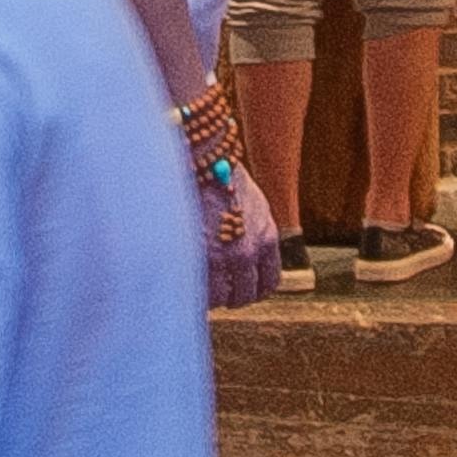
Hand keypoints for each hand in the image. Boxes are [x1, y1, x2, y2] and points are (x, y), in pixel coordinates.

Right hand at [204, 161, 289, 314]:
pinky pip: (200, 292)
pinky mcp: (195, 257)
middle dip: (232, 294)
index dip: (254, 287)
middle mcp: (247, 252)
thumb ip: (256, 231)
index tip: (241, 286)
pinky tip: (187, 282)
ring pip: (221, 298)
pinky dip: (195, 292)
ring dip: (212, 296)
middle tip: (217, 288)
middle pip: (246, 294)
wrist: (198, 157)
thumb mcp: (253, 203)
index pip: (268, 281)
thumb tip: (249, 255)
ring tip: (199, 285)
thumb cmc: (221, 175)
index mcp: (266, 238)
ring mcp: (220, 258)